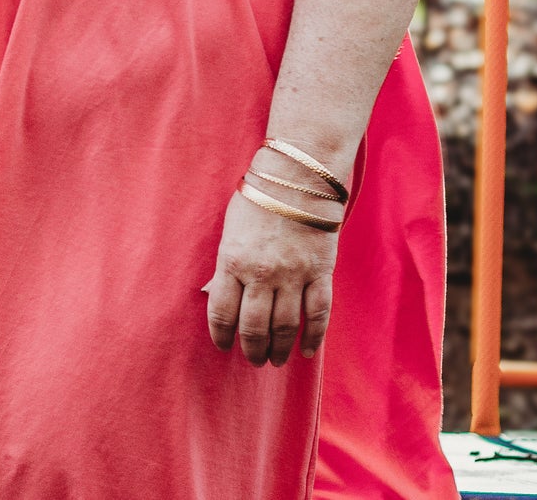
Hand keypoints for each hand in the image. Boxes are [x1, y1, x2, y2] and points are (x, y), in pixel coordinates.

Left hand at [204, 187, 338, 366]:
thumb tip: (216, 295)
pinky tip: (307, 351)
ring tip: (275, 360)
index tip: (224, 346)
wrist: (297, 176)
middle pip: (254, 327)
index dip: (221, 335)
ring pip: (285, 327)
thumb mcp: (230, 229)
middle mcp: (261, 273)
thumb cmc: (258, 199)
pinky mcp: (319, 272)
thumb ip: (226, 265)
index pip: (222, 312)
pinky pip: (318, 314)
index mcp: (232, 260)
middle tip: (254, 360)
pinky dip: (313, 337)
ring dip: (279, 349)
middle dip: (252, 349)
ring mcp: (293, 274)